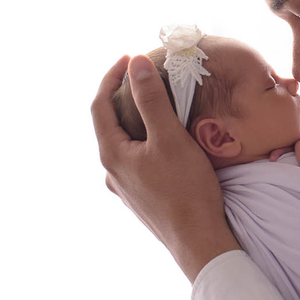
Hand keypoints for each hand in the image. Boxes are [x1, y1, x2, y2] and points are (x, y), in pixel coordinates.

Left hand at [91, 54, 240, 282]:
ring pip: (124, 144)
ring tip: (156, 103)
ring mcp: (125, 188)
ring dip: (135, 119)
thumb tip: (136, 64)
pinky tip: (166, 141)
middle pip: (109, 124)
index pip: (100, 105)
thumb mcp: (170, 138)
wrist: (199, 241)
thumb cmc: (186, 189)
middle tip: (143, 76)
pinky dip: (145, 140)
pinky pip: (137, 160)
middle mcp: (112, 172)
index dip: (111, 77)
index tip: (128, 57)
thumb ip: (152, 100)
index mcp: (112, 155)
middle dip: (123, 96)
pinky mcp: (142, 197)